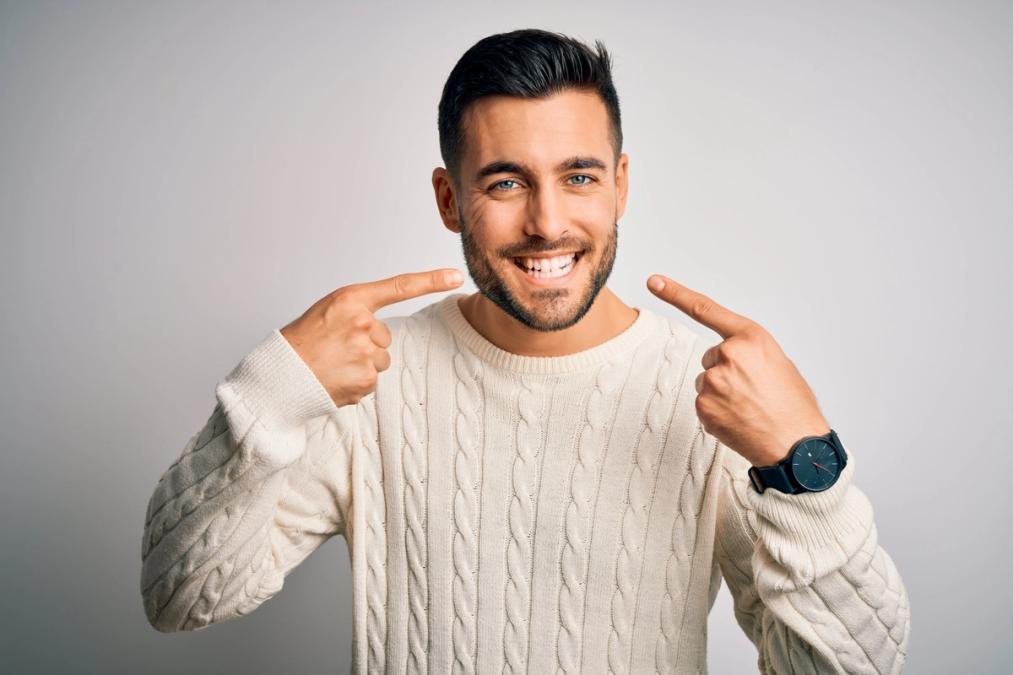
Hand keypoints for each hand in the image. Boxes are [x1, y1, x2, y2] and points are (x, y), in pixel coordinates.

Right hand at [281, 268, 463, 406]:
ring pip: (380, 360)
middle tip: (335, 349)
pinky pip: (372, 381)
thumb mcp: (329, 312)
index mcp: (351, 300)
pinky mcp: (366, 380)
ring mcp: (365, 353)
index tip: (456, 276)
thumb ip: (359, 314)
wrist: (280, 375)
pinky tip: (335, 379)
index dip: (431, 280)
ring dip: (361, 365)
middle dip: (366, 344)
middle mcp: (362, 324)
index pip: (399, 287)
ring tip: (333, 365)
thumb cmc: (302, 341)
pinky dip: (356, 383)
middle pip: (385, 337)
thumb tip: (381, 336)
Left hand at [647, 274, 829, 466]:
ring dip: (722, 393)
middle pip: (711, 357)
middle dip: (727, 371)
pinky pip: (704, 403)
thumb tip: (728, 358)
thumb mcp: (779, 363)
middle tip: (754, 392)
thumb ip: (749, 352)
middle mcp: (729, 354)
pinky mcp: (704, 406)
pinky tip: (740, 420)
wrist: (797, 447)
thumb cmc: (793, 406)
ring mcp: (714, 381)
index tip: (654, 281)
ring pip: (707, 382)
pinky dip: (717, 412)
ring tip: (750, 408)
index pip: (706, 310)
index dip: (676, 293)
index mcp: (751, 338)